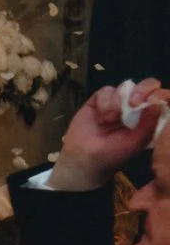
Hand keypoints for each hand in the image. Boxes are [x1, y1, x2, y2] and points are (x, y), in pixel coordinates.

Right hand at [49, 79, 165, 190]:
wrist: (85, 159)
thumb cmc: (113, 154)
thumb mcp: (137, 141)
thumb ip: (149, 123)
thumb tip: (158, 102)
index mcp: (149, 116)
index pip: (160, 97)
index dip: (158, 94)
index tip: (153, 101)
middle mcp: (135, 107)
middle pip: (145, 85)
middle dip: (142, 90)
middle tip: (134, 103)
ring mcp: (117, 103)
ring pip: (124, 87)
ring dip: (118, 102)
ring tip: (110, 119)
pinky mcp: (99, 100)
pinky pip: (105, 91)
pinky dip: (105, 103)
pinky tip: (102, 117)